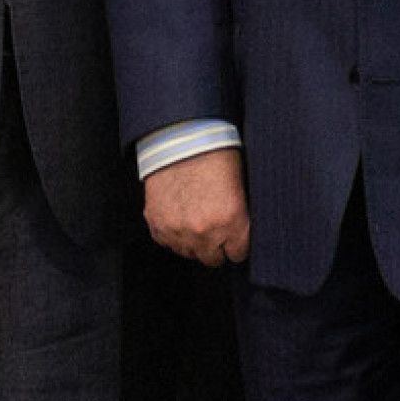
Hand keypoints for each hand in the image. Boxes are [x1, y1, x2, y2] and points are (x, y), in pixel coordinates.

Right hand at [143, 148, 250, 266]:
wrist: (180, 140)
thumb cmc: (216, 156)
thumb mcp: (240, 186)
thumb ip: (240, 216)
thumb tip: (242, 232)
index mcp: (232, 221)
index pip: (238, 254)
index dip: (238, 245)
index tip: (236, 240)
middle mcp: (205, 232)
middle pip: (213, 260)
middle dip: (217, 247)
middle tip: (217, 232)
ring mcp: (178, 231)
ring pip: (190, 254)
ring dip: (195, 242)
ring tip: (197, 222)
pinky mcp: (158, 225)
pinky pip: (169, 243)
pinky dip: (174, 234)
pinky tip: (180, 218)